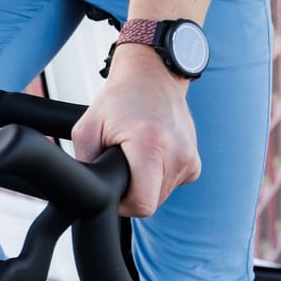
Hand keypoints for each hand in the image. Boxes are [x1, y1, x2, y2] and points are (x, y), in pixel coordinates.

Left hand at [72, 46, 199, 218]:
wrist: (152, 75)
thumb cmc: (118, 99)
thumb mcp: (87, 127)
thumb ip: (85, 162)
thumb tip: (87, 191)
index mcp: (150, 144)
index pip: (142, 204)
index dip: (124, 204)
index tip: (115, 187)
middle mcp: (177, 152)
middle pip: (152, 202)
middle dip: (134, 192)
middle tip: (122, 165)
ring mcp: (190, 156)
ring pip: (163, 195)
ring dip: (147, 184)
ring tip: (137, 155)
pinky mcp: (195, 160)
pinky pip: (174, 184)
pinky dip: (161, 176)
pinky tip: (152, 155)